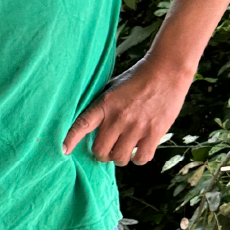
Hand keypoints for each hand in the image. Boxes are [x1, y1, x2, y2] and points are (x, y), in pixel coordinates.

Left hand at [63, 59, 193, 165]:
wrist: (166, 70)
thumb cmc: (137, 78)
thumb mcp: (112, 88)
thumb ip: (102, 106)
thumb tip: (89, 124)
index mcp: (104, 105)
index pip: (82, 124)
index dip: (71, 139)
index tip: (63, 150)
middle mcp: (118, 118)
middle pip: (100, 150)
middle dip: (101, 154)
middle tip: (106, 151)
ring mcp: (136, 126)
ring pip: (120, 158)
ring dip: (119, 158)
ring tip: (123, 151)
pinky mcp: (154, 132)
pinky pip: (141, 157)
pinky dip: (138, 159)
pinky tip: (139, 152)